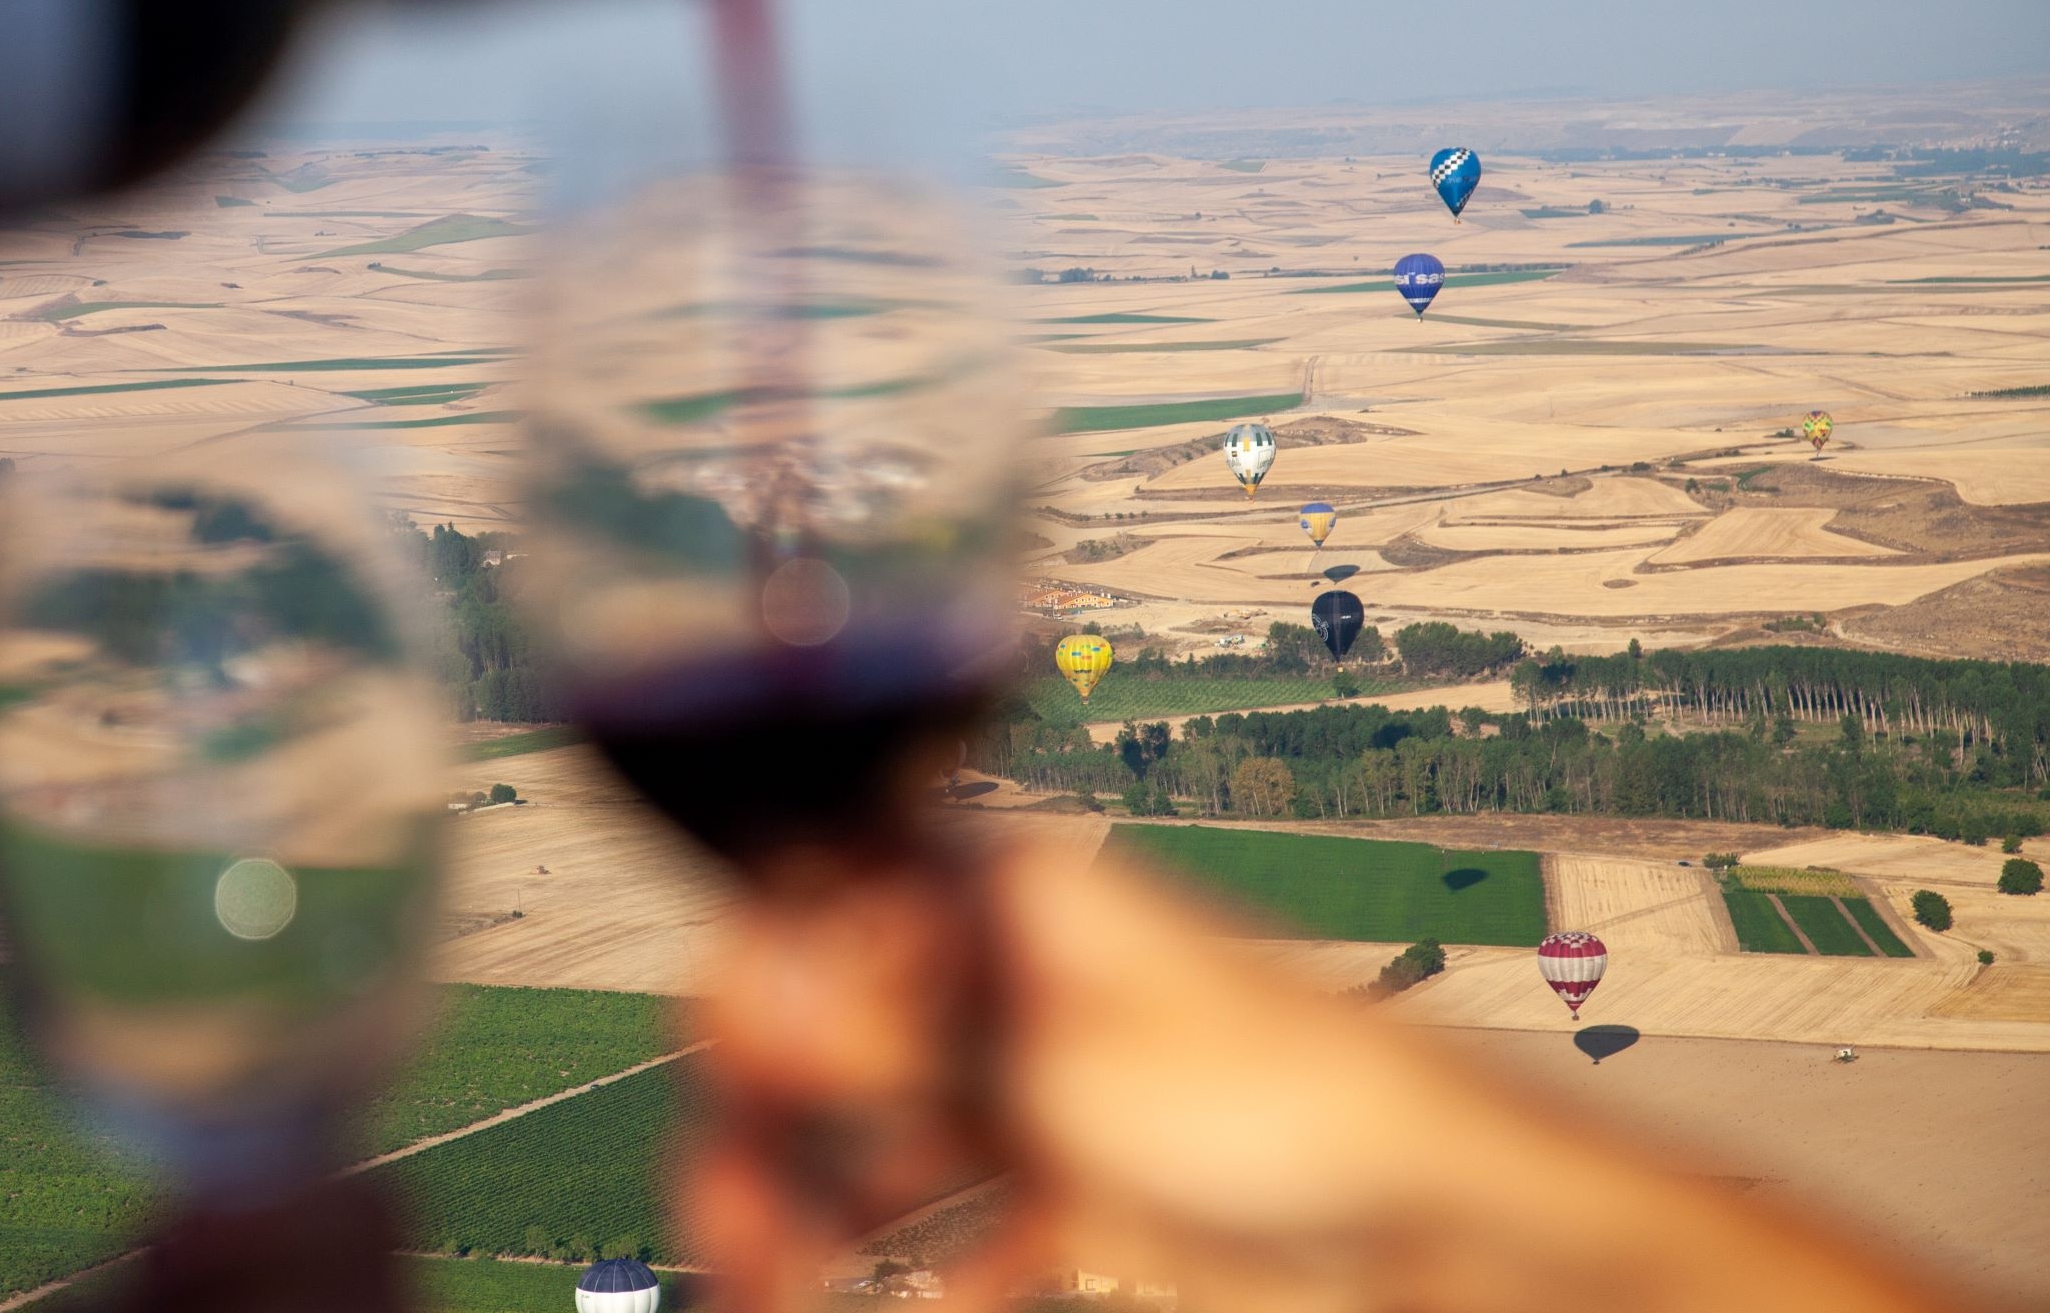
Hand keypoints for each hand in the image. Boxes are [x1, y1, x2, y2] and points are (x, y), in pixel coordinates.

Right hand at [687, 812, 1959, 1311]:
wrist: (1437, 1217)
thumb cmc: (1274, 1098)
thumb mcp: (1052, 1067)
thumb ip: (883, 1031)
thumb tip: (737, 975)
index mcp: (999, 890)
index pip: (816, 908)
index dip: (749, 997)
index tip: (723, 1088)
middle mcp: (1003, 963)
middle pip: (828, 1036)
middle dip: (768, 1136)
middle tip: (738, 1238)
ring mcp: (1037, 1066)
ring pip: (879, 1134)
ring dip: (822, 1215)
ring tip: (788, 1289)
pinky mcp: (1073, 1165)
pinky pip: (957, 1213)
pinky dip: (932, 1265)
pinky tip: (932, 1303)